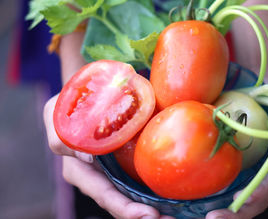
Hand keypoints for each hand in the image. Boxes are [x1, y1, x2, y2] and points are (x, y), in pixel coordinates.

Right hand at [43, 95, 174, 218]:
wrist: (89, 92)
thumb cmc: (70, 105)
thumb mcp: (56, 115)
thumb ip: (62, 138)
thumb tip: (88, 157)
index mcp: (80, 171)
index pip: (104, 195)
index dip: (124, 208)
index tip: (146, 215)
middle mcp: (101, 176)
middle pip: (124, 202)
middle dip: (145, 215)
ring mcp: (118, 169)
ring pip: (137, 193)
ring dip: (159, 205)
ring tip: (178, 214)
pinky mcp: (133, 159)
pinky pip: (146, 175)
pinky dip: (162, 185)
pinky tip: (180, 192)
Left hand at [206, 103, 267, 218]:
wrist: (265, 97)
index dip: (261, 192)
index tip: (242, 199)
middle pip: (260, 200)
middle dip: (240, 213)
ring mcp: (261, 178)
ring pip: (247, 202)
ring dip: (230, 213)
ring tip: (209, 218)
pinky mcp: (246, 175)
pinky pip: (236, 192)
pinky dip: (222, 202)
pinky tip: (202, 209)